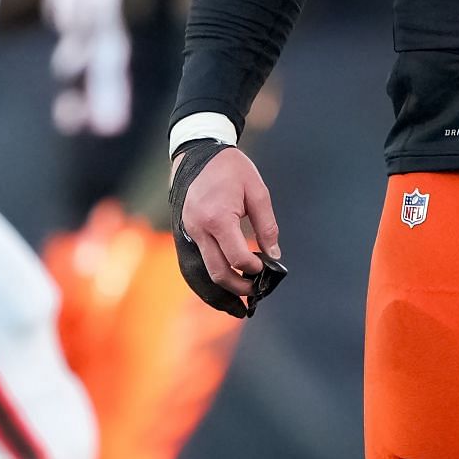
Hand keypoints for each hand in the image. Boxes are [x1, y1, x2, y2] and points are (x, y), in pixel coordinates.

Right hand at [170, 140, 284, 316]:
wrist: (198, 152)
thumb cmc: (231, 169)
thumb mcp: (257, 191)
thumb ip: (266, 225)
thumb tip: (274, 256)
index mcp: (218, 218)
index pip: (237, 257)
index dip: (254, 268)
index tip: (266, 269)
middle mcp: (198, 230)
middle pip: (218, 272)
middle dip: (239, 287)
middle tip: (257, 293)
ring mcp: (187, 233)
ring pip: (201, 275)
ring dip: (220, 293)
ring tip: (238, 306)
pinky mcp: (183, 234)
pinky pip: (193, 266)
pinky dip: (206, 282)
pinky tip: (221, 291)